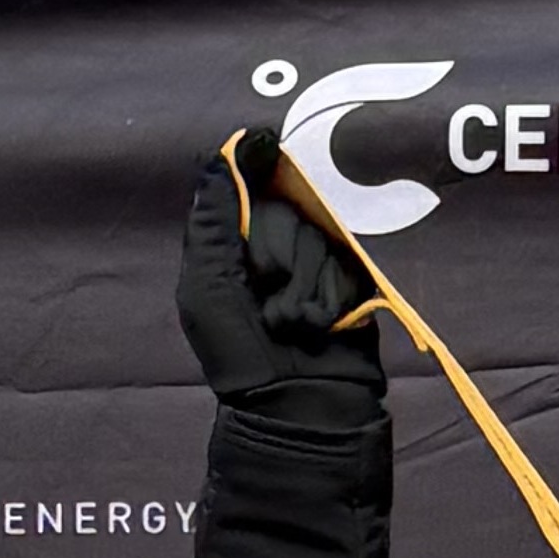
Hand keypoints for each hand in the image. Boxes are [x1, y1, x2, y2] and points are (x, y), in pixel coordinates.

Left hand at [178, 143, 383, 435]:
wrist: (296, 404)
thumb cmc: (240, 353)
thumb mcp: (208, 283)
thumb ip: (214, 219)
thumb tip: (224, 154)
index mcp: (235, 241)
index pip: (251, 183)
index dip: (256, 173)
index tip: (262, 163)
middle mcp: (276, 244)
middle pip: (285, 207)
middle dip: (275, 253)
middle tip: (266, 296)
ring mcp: (316, 261)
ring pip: (315, 235)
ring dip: (301, 284)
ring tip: (292, 322)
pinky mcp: (350, 280)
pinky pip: (343, 263)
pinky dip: (327, 297)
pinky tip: (319, 324)